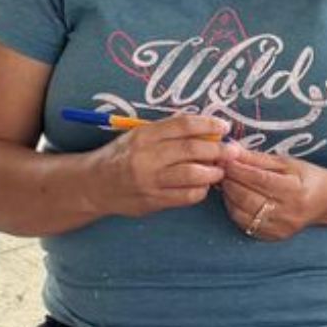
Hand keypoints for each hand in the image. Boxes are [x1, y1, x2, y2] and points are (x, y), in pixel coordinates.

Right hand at [83, 113, 229, 216]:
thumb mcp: (138, 135)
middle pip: (191, 150)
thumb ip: (168, 133)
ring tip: (219, 170)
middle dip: (218, 150)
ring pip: (192, 175)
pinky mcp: (152, 201)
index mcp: (143, 135)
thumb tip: (206, 132)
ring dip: (212, 172)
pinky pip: (185, 196)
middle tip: (232, 151)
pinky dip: (200, 191)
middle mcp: (146, 157)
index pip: (183, 125)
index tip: (224, 127)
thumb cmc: (121, 156)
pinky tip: (203, 186)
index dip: (208, 125)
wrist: (94, 185)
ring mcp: (149, 181)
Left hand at [221, 148, 326, 240]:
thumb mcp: (286, 162)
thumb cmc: (306, 177)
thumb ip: (258, 158)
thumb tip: (231, 150)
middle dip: (229, 182)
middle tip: (220, 171)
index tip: (224, 159)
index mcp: (295, 189)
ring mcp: (281, 227)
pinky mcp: (274, 236)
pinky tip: (234, 199)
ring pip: (242, 214)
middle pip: (247, 198)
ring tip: (226, 183)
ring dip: (228, 197)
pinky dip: (234, 211)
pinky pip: (246, 226)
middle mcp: (288, 212)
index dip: (238, 169)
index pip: (258, 179)